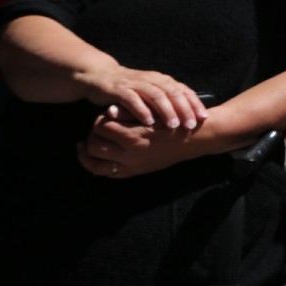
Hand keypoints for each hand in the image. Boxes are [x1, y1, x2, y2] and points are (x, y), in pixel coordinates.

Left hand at [76, 106, 197, 178]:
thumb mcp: (153, 112)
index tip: (105, 115)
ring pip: (95, 164)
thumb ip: (128, 113)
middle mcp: (130, 155)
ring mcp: (132, 166)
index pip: (101, 127)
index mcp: (134, 136)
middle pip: (94, 146)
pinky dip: (98, 165)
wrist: (195, 139)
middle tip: (97, 128)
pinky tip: (98, 155)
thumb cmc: (176, 121)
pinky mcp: (135, 172)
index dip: (100, 119)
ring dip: (89, 152)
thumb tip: (107, 112)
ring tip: (90, 142)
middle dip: (92, 135)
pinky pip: (107, 173)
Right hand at [78, 64, 207, 129]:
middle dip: (184, 109)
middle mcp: (152, 79)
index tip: (204, 118)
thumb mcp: (151, 93)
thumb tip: (189, 116)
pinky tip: (148, 122)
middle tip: (191, 125)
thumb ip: (167, 101)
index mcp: (162, 80)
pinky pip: (132, 99)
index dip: (194, 104)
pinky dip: (141, 110)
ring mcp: (136, 83)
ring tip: (173, 125)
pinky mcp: (119, 89)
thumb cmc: (131, 89)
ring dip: (166, 111)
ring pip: (156, 95)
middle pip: (173, 93)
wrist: (101, 76)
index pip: (184, 91)